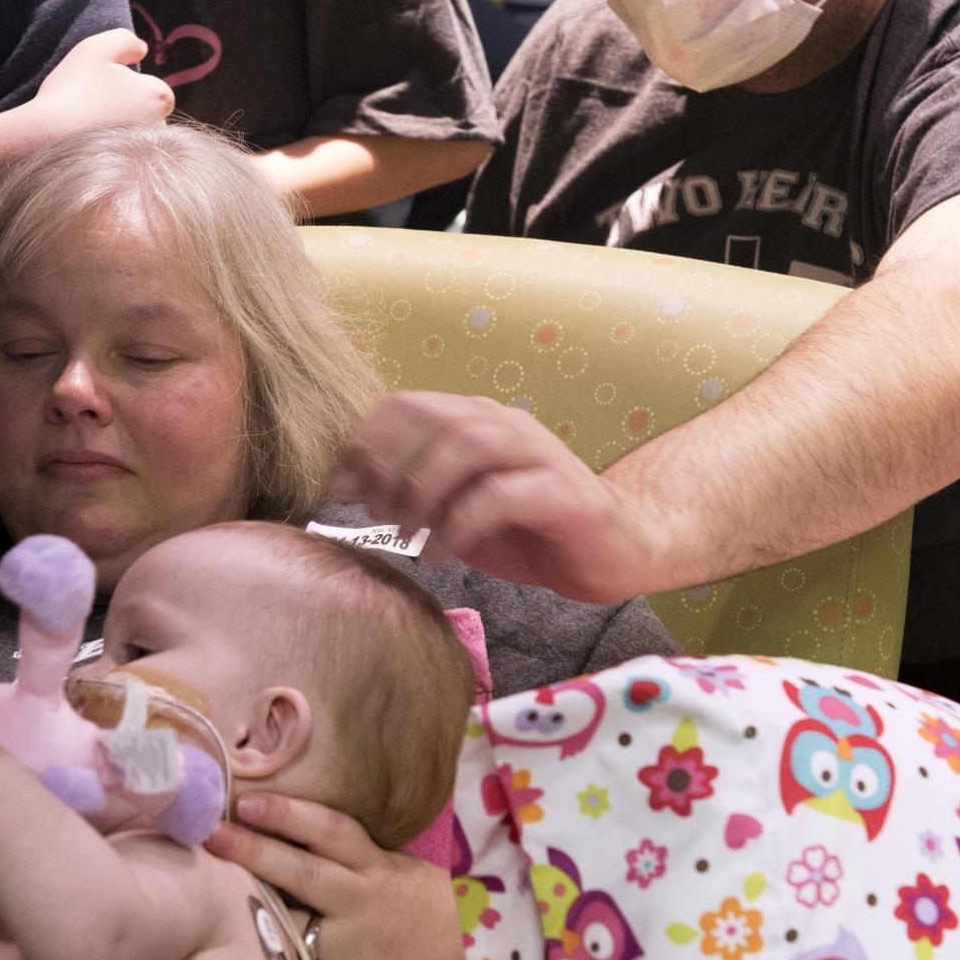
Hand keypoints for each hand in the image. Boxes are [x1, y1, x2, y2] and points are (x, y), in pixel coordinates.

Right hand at [0, 31, 170, 179]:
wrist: (44, 140)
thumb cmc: (72, 91)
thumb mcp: (97, 49)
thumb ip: (125, 41)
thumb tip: (143, 50)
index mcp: (160, 98)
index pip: (155, 92)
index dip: (129, 88)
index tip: (102, 91)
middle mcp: (162, 131)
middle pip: (148, 119)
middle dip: (127, 114)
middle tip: (92, 111)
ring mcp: (148, 159)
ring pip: (137, 143)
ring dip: (119, 137)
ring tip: (87, 133)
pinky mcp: (131, 181)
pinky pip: (125, 165)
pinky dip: (110, 158)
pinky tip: (87, 152)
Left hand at [208, 792, 470, 959]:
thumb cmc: (418, 907)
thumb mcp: (392, 868)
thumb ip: (344, 856)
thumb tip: (274, 828)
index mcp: (375, 868)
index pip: (331, 832)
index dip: (289, 813)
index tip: (247, 801)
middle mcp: (362, 904)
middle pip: (302, 873)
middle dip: (254, 851)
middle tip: (211, 834)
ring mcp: (354, 949)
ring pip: (293, 927)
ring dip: (256, 911)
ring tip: (213, 897)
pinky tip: (244, 954)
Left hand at [335, 391, 654, 603]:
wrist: (619, 547)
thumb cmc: (530, 529)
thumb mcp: (458, 507)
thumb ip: (411, 490)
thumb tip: (347, 488)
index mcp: (478, 419)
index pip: (408, 405)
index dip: (366, 442)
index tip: (340, 487)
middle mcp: (508, 426)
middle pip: (433, 420)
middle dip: (390, 467)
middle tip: (374, 514)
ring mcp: (540, 456)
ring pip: (467, 446)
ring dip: (423, 491)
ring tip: (406, 534)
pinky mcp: (565, 495)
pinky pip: (502, 496)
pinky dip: (460, 525)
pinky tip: (441, 554)